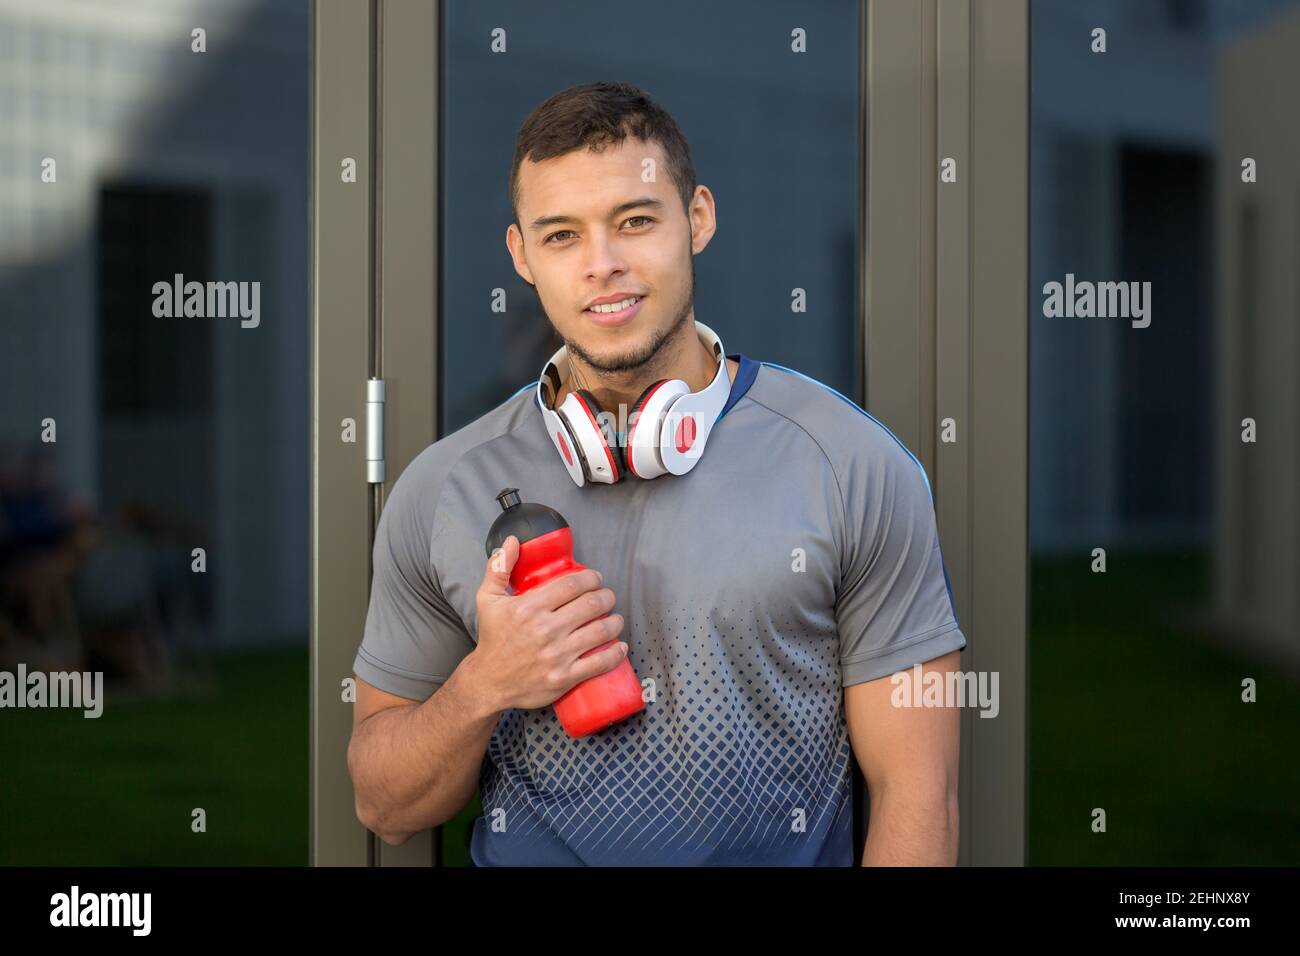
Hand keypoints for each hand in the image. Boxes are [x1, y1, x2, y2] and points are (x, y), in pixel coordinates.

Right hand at [468, 535, 627, 711]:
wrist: (488, 682)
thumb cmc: (492, 639)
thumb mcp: (487, 600)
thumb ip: (498, 568)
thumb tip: (511, 541)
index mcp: (529, 608)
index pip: (573, 585)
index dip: (592, 578)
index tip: (596, 579)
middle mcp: (545, 630)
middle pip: (591, 605)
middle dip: (607, 597)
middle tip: (607, 597)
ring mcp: (556, 655)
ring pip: (600, 632)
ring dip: (615, 622)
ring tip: (615, 618)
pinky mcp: (564, 677)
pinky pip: (599, 663)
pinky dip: (615, 653)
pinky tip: (620, 646)